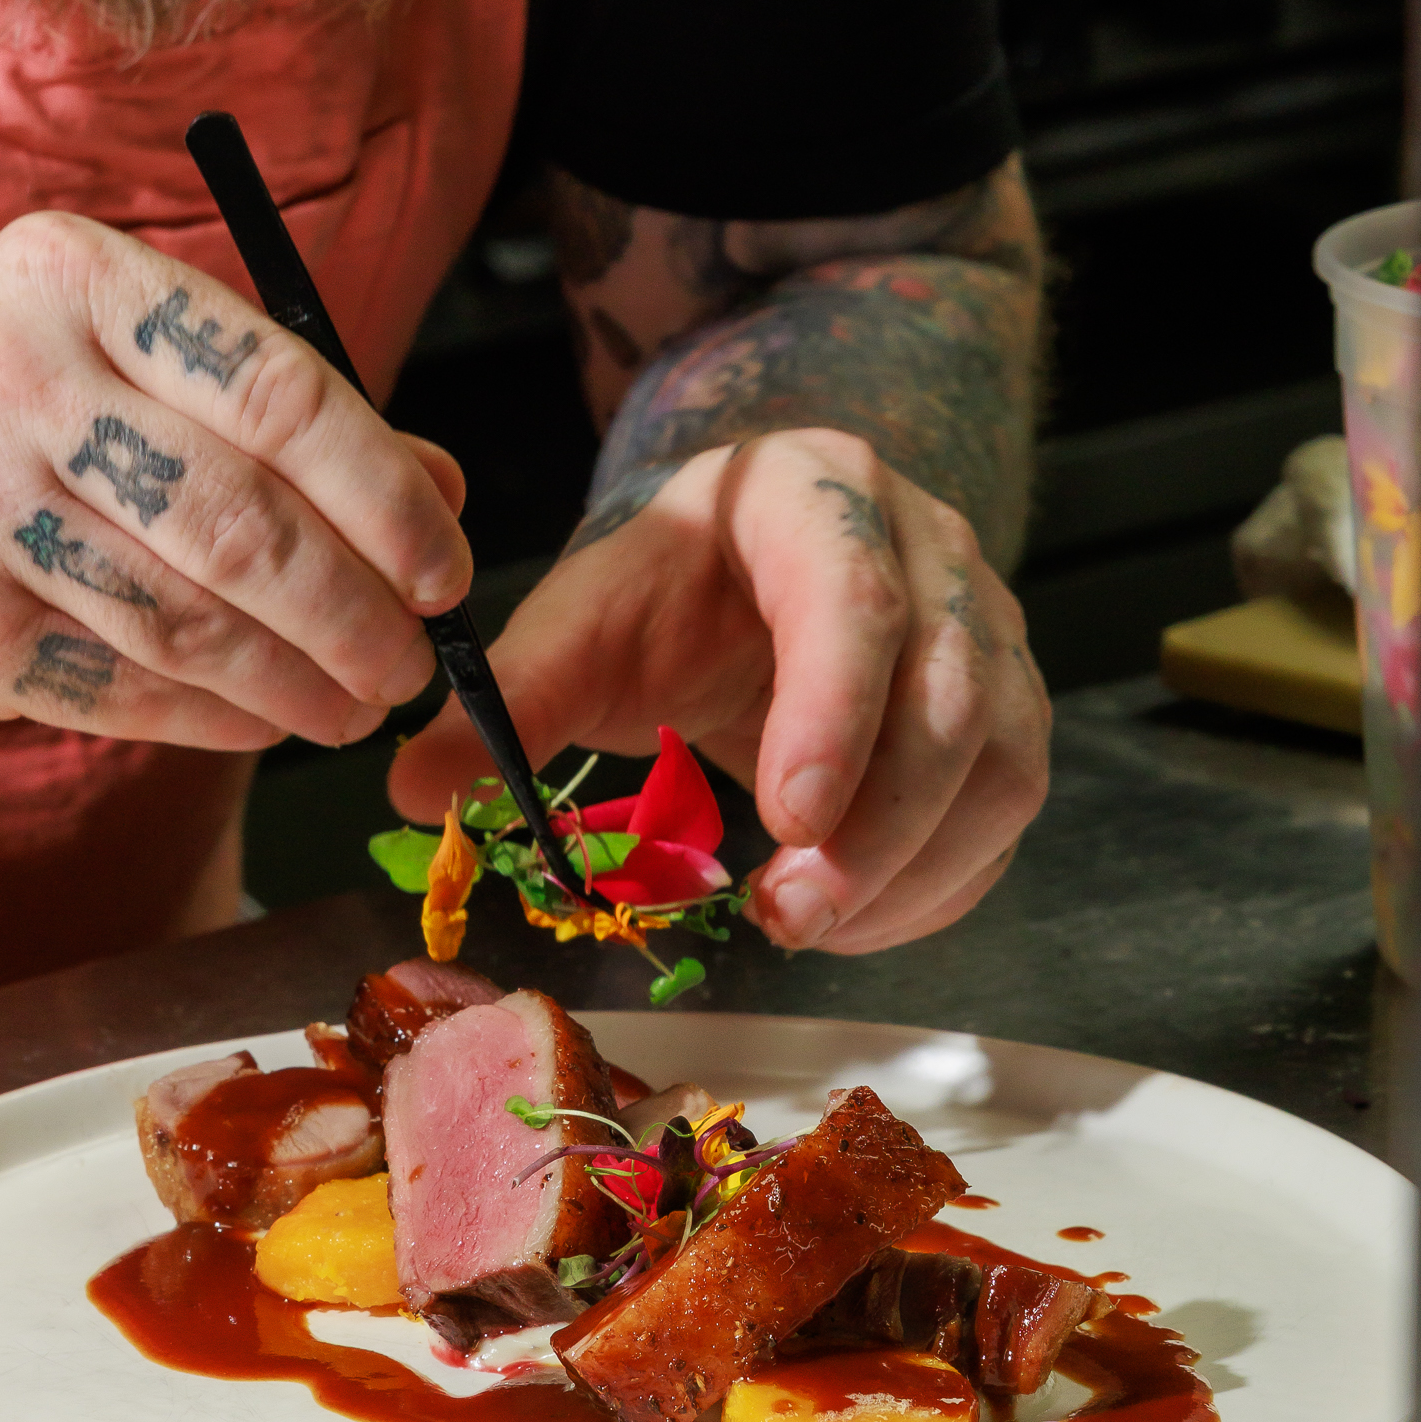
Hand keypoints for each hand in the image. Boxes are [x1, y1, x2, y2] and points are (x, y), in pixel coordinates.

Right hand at [0, 211, 469, 748]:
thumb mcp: (92, 352)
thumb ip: (261, 407)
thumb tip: (438, 487)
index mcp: (71, 278)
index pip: (282, 389)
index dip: (387, 491)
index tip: (447, 558)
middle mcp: (11, 379)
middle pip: (245, 520)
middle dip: (358, 610)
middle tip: (413, 658)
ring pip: (191, 619)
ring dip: (297, 681)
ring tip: (353, 703)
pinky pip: (125, 687)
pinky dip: (214, 718)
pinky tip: (260, 720)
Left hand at [390, 430, 1049, 953]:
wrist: (749, 556)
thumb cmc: (669, 586)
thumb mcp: (582, 619)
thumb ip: (509, 696)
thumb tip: (412, 783)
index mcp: (813, 495)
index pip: (854, 595)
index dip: (832, 713)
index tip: (787, 818)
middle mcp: (927, 547)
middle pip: (947, 694)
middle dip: (874, 827)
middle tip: (784, 915)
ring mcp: (985, 626)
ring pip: (1000, 758)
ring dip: (913, 866)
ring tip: (808, 925)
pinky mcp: (1006, 703)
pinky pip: (1008, 806)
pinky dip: (941, 882)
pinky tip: (854, 920)